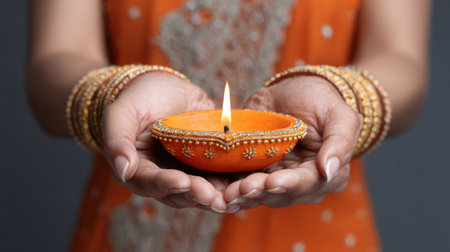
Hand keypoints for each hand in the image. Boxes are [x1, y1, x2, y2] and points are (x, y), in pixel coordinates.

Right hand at [101, 72, 227, 210]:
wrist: (166, 88)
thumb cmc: (139, 98)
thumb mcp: (121, 113)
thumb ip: (117, 140)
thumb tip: (122, 171)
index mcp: (139, 170)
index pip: (151, 182)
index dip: (167, 183)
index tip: (183, 182)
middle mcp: (164, 178)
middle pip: (180, 194)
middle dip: (197, 194)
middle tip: (214, 196)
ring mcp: (188, 173)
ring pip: (203, 191)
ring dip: (218, 195)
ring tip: (233, 195)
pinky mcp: (208, 166)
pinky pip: (222, 177)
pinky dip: (234, 181)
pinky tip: (249, 182)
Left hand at [223, 76, 361, 211]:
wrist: (295, 92)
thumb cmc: (321, 101)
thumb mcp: (339, 116)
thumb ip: (340, 142)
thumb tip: (329, 171)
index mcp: (325, 175)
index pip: (306, 183)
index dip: (288, 184)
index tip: (272, 182)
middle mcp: (300, 185)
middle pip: (278, 194)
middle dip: (259, 192)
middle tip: (240, 189)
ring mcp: (275, 181)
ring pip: (258, 193)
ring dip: (241, 194)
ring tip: (226, 192)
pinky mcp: (255, 173)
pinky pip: (241, 184)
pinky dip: (229, 188)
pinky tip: (217, 190)